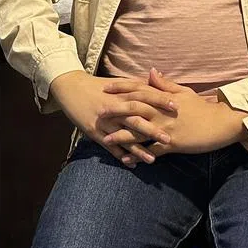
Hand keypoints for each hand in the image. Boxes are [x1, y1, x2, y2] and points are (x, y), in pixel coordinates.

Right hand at [48, 71, 177, 165]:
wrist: (70, 88)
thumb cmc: (96, 86)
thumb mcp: (117, 83)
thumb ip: (136, 85)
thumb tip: (155, 82)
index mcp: (121, 94)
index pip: (144, 96)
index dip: (160, 100)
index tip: (177, 106)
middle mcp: (114, 108)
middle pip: (136, 119)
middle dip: (152, 130)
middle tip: (169, 138)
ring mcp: (104, 121)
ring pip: (123, 137)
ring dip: (138, 149)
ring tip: (153, 159)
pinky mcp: (94, 131)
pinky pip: (109, 146)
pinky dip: (120, 156)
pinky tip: (131, 165)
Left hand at [102, 69, 247, 158]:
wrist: (222, 123)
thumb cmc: (203, 108)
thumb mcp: (184, 93)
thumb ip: (165, 84)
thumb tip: (151, 72)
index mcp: (164, 98)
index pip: (139, 89)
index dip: (121, 88)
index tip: (105, 87)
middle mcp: (162, 112)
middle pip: (134, 108)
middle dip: (115, 110)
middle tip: (98, 111)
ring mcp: (167, 128)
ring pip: (140, 131)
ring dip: (122, 135)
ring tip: (106, 139)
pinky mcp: (173, 143)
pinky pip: (152, 150)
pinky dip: (139, 155)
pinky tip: (127, 160)